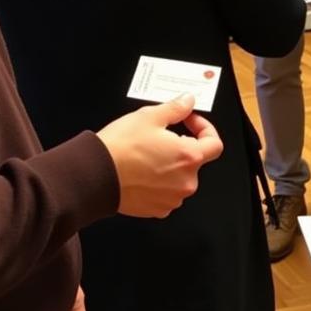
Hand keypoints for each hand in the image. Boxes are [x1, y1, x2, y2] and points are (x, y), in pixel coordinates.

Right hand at [97, 94, 223, 216]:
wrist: (95, 175)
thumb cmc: (121, 147)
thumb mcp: (150, 116)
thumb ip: (176, 108)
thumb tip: (188, 101)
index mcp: (189, 157)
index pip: (214, 144)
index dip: (204, 128)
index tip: (189, 121)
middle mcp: (186, 182)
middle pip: (195, 161)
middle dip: (182, 145)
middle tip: (160, 135)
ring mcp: (172, 199)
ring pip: (180, 177)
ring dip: (170, 165)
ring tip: (147, 154)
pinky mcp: (157, 209)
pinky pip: (166, 192)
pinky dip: (159, 181)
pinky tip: (142, 171)